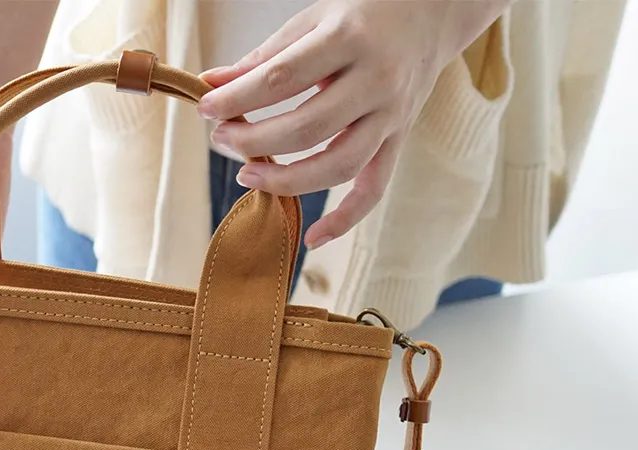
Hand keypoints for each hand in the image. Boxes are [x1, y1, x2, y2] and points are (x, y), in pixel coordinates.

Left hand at [198, 0, 506, 248]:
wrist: (431, 13)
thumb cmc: (364, 14)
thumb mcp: (313, 20)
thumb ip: (264, 57)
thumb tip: (211, 84)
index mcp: (349, 39)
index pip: (282, 79)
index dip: (238, 99)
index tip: (206, 108)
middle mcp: (376, 79)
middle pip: (307, 128)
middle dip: (254, 140)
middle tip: (221, 139)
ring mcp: (392, 115)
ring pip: (339, 164)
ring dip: (287, 180)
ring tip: (246, 175)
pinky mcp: (399, 140)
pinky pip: (374, 189)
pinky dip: (345, 219)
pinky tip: (313, 238)